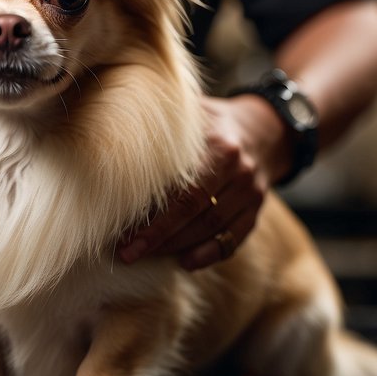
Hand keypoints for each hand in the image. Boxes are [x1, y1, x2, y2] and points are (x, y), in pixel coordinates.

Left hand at [117, 95, 285, 270]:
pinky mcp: (256, 211)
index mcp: (220, 147)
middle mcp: (239, 171)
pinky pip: (234, 239)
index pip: (184, 191)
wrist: (263, 129)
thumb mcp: (192, 113)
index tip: (123, 232)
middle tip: (127, 252)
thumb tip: (113, 128)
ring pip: (213, 229)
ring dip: (177, 247)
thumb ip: (161, 122)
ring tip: (145, 256)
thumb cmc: (212, 122)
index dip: (154, 217)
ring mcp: (251, 194)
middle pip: (197, 214)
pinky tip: (184, 263)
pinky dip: (209, 254)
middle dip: (159, 237)